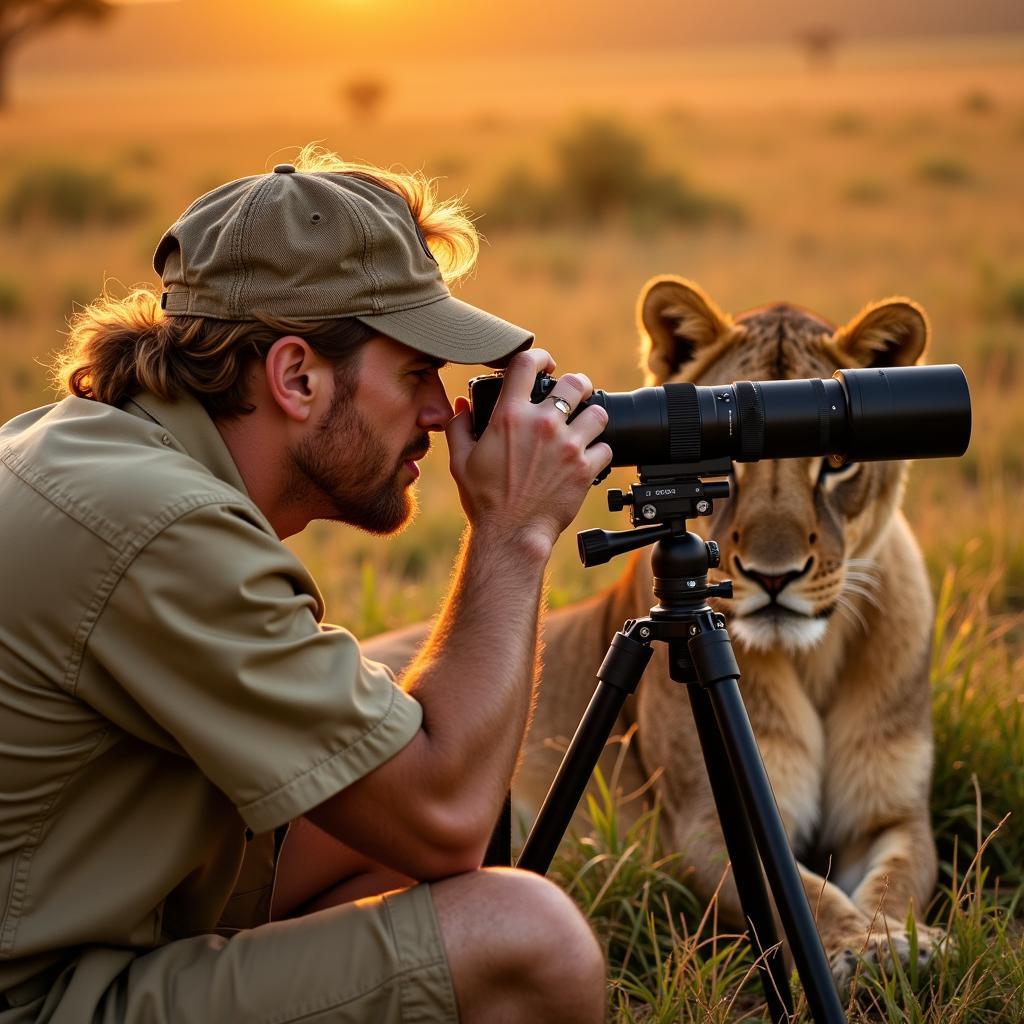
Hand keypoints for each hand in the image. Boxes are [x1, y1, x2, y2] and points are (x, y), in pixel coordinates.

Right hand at [445, 348, 611, 557]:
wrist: (511, 534)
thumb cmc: (485, 500)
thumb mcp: (461, 461)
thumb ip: (459, 426)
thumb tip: (462, 405)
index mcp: (510, 416)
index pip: (527, 363)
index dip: (540, 356)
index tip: (545, 364)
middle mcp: (542, 425)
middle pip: (574, 383)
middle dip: (577, 385)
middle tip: (575, 394)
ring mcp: (567, 446)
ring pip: (598, 413)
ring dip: (593, 417)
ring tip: (587, 425)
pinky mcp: (585, 469)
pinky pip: (606, 448)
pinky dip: (600, 452)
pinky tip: (589, 458)